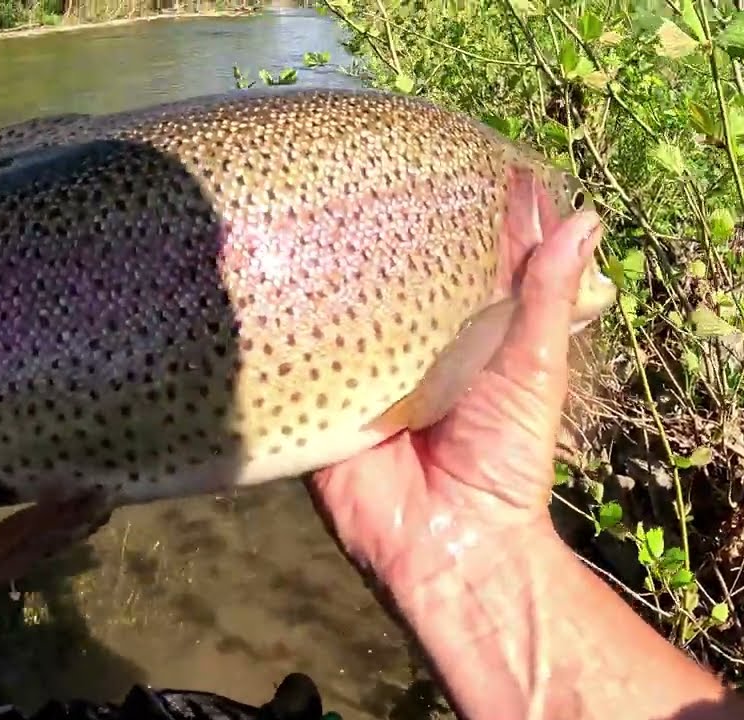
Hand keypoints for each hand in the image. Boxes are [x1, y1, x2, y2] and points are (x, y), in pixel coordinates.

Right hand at [305, 174, 603, 591]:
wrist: (449, 543)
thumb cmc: (503, 458)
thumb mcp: (532, 370)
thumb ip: (542, 300)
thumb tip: (585, 219)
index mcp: (456, 335)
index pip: (448, 263)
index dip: (446, 217)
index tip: (435, 157)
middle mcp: (402, 347)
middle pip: (381, 281)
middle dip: (365, 236)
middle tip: (342, 171)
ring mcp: (354, 373)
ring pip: (330, 314)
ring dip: (313, 275)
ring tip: (289, 207)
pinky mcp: (313, 405)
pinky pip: (289, 362)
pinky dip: (273, 333)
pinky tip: (250, 280)